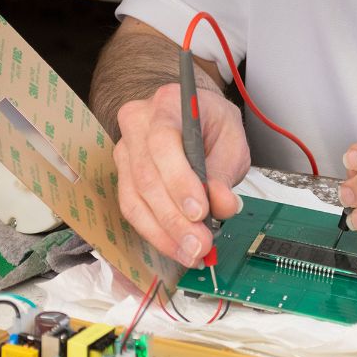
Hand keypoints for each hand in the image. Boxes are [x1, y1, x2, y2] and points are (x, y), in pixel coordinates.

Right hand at [114, 83, 249, 266]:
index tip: (200, 211)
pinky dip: (155, 233)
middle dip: (175, 218)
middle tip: (200, 244)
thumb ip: (226, 171)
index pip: (163, 142)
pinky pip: (132, 209)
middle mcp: (137, 124)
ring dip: (164, 233)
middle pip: (146, 177)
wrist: (194, 116)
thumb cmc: (212, 123)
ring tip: (192, 252)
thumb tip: (222, 205)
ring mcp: (125, 150)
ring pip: (135, 199)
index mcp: (167, 104)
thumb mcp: (232, 139)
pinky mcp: (123, 175)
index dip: (178, 180)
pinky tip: (176, 247)